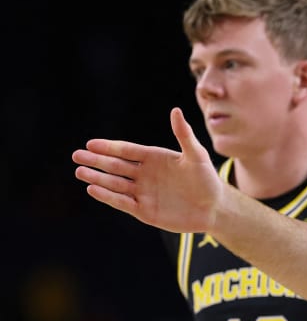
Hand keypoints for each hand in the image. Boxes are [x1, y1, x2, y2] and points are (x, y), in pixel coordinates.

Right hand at [72, 107, 220, 233]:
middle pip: (116, 166)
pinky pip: (121, 202)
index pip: (127, 151)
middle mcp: (145, 174)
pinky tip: (93, 189)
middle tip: (77, 155)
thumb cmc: (207, 179)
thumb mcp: (197, 155)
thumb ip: (184, 135)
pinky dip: (107, 196)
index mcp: (154, 158)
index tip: (91, 143)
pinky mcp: (143, 210)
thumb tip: (176, 110)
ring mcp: (142, 192)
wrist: (214, 208)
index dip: (110, 147)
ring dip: (97, 178)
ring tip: (80, 172)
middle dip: (97, 161)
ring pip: (115, 184)